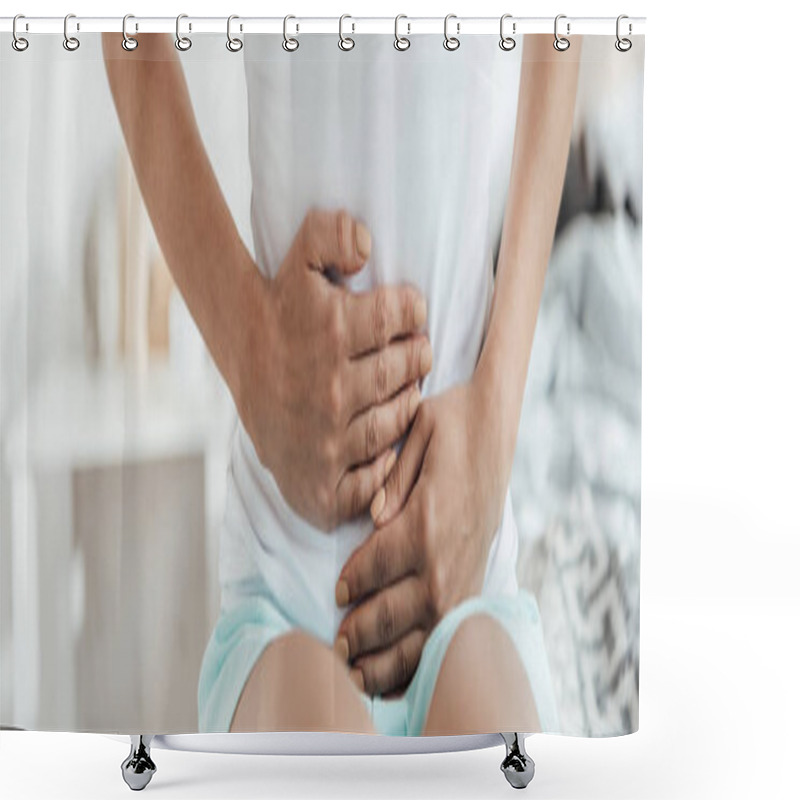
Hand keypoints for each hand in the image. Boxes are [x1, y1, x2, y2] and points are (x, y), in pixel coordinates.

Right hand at [233, 208, 431, 530]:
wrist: (238, 354)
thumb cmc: (278, 307)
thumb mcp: (299, 257)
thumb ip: (332, 233)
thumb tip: (368, 245)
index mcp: (332, 331)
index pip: (403, 316)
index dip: (413, 310)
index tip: (410, 312)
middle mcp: (331, 386)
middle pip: (403, 371)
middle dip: (417, 356)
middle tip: (416, 353)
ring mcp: (325, 435)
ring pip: (393, 421)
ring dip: (407, 404)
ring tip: (406, 390)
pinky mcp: (317, 477)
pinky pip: (368, 481)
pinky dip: (381, 468)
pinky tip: (383, 446)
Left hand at [333, 375, 510, 695]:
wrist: (495, 425)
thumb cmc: (451, 424)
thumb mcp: (417, 431)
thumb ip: (392, 478)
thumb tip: (371, 519)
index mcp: (424, 520)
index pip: (374, 566)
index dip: (351, 585)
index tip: (337, 593)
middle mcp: (444, 556)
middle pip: (393, 611)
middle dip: (361, 633)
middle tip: (338, 646)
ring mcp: (463, 573)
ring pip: (422, 633)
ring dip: (388, 658)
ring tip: (358, 672)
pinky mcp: (475, 580)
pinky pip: (448, 633)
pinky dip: (425, 658)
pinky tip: (402, 673)